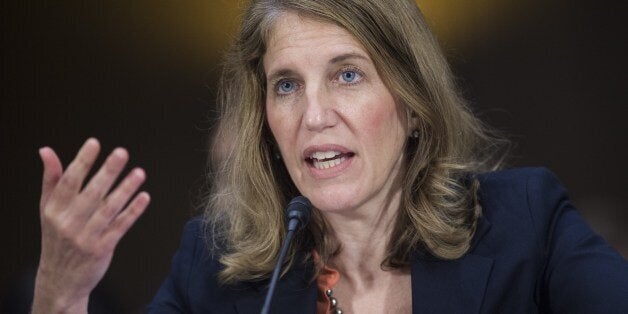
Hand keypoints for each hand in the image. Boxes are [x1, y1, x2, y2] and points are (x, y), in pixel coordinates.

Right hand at [32, 138, 149, 313]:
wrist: (60, 279)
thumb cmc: (56, 237)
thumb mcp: (47, 209)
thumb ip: (51, 179)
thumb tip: (46, 150)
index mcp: (54, 209)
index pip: (69, 181)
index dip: (82, 161)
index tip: (94, 143)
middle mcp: (68, 222)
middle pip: (91, 193)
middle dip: (107, 172)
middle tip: (122, 152)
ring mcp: (86, 237)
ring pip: (108, 209)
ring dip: (125, 190)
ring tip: (140, 173)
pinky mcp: (102, 249)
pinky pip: (120, 227)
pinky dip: (133, 212)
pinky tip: (144, 197)